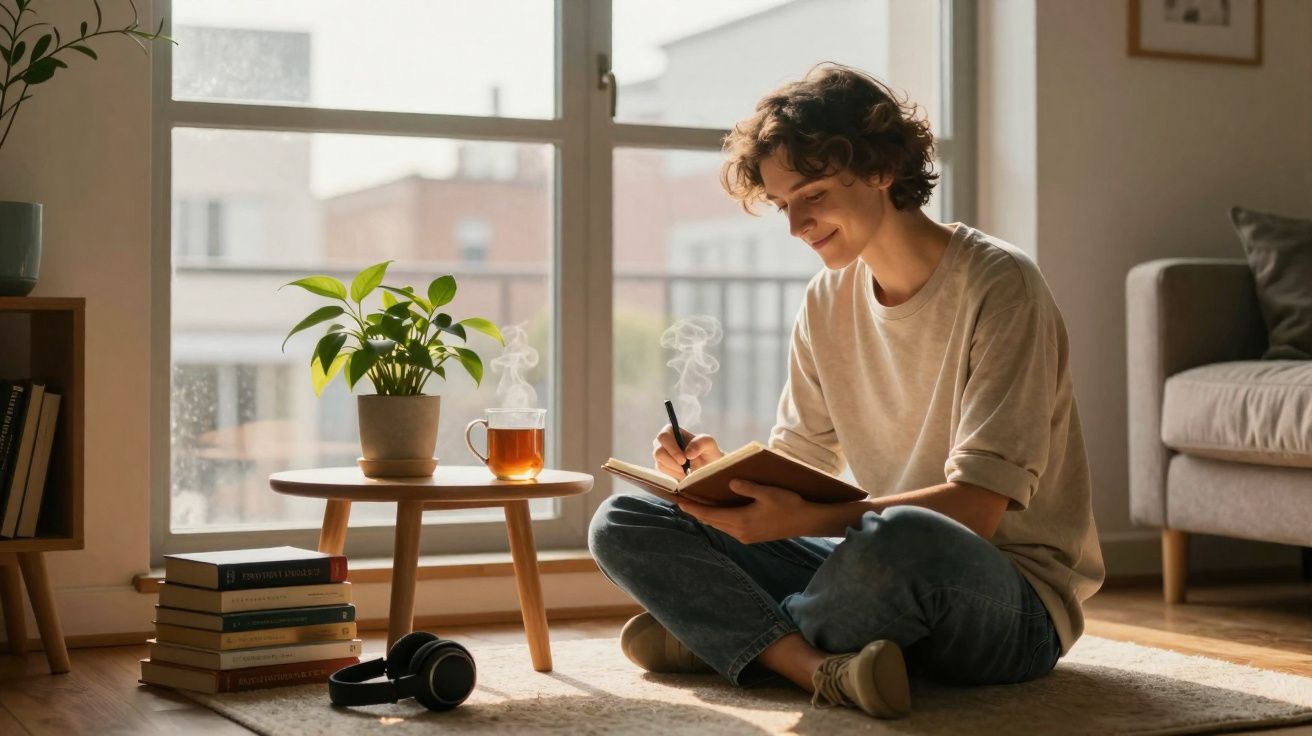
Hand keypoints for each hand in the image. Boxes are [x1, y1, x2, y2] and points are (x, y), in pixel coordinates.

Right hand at [652, 424, 724, 479]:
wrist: (708, 467)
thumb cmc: (707, 452)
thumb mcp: (709, 443)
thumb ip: (700, 443)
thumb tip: (687, 453)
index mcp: (671, 431)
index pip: (663, 436)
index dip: (671, 449)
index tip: (683, 460)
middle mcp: (662, 443)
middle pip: (658, 452)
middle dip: (672, 462)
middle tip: (685, 469)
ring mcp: (660, 456)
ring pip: (660, 465)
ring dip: (675, 471)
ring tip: (688, 471)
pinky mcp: (662, 469)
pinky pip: (663, 475)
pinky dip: (675, 476)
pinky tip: (684, 475)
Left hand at [675, 479, 816, 543]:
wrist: (806, 522)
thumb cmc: (790, 505)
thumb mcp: (769, 492)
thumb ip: (748, 487)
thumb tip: (730, 482)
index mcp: (742, 521)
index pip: (710, 515)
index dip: (693, 508)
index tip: (679, 502)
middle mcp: (740, 532)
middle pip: (711, 522)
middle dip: (696, 512)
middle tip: (681, 502)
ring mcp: (745, 536)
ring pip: (719, 526)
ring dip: (707, 517)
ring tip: (695, 505)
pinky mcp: (751, 537)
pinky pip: (728, 528)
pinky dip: (718, 519)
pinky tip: (716, 512)